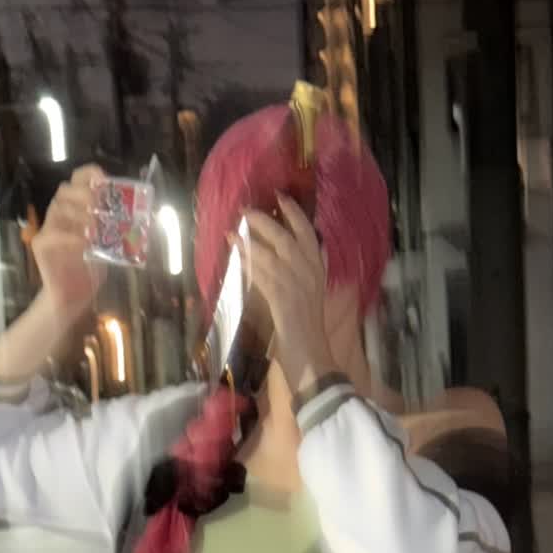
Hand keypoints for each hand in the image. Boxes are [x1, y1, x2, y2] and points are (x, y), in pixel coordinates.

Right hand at [33, 164, 107, 321]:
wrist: (73, 296)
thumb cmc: (90, 267)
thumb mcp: (109, 246)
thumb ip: (118, 229)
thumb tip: (142, 219)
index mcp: (76, 206)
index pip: (78, 178)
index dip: (90, 175)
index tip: (103, 182)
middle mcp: (60, 212)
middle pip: (66, 189)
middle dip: (85, 196)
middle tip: (101, 212)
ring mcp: (49, 227)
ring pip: (58, 208)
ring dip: (79, 216)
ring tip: (96, 230)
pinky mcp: (41, 244)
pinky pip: (52, 233)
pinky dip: (70, 237)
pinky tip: (85, 244)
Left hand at [240, 197, 337, 395]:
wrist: (311, 355)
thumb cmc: (307, 332)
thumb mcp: (308, 297)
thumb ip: (298, 277)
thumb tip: (278, 259)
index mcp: (318, 271)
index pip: (308, 234)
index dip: (294, 214)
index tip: (281, 198)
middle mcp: (309, 272)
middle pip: (287, 237)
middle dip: (266, 221)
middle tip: (247, 210)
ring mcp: (295, 283)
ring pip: (272, 251)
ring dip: (251, 238)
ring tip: (234, 228)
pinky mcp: (281, 297)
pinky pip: (260, 271)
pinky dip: (247, 259)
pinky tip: (234, 250)